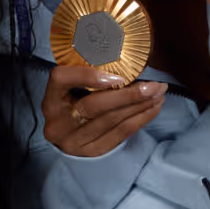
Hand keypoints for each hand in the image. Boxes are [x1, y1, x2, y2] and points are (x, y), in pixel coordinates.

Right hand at [41, 65, 166, 156]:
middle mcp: (59, 123)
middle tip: (154, 84)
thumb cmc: (70, 104)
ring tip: (159, 93)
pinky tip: (154, 107)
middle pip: (95, 106)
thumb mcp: (68, 90)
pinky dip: (141, 119)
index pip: (61, 80)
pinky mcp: (92, 151)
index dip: (87, 76)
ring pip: (112, 121)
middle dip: (129, 94)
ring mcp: (75, 141)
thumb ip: (85, 75)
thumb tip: (123, 57)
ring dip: (141, 105)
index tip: (116, 75)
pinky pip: (121, 134)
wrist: (64, 140)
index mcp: (50, 101)